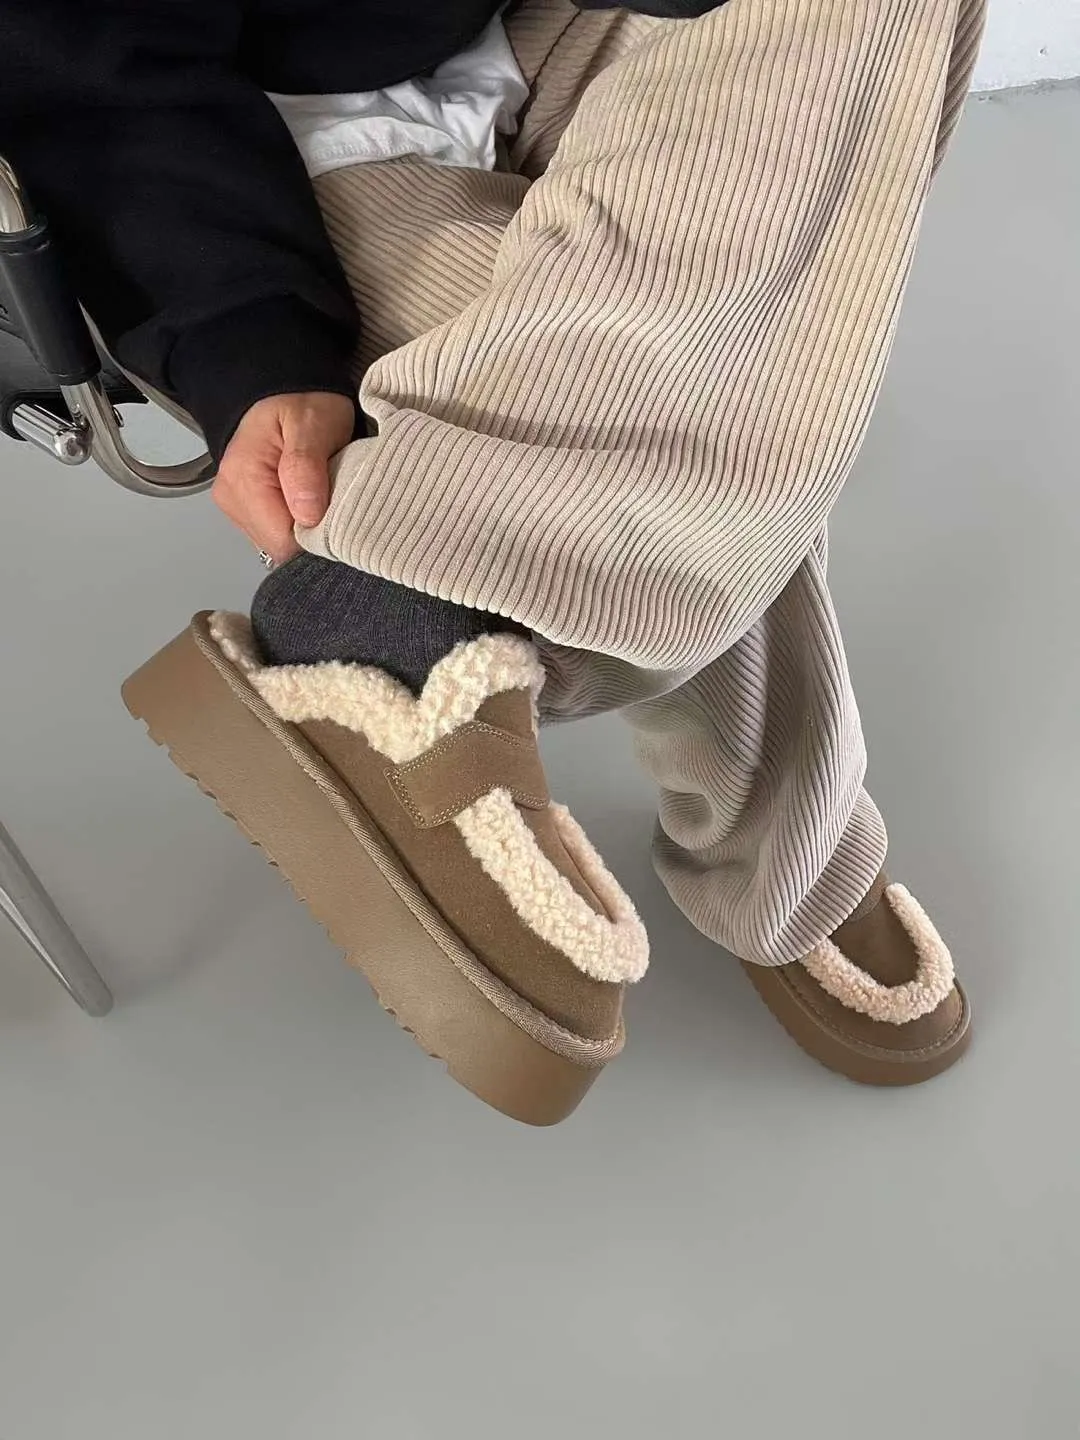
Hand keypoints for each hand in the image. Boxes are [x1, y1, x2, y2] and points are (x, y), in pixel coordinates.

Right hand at [212, 392, 354, 564]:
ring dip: (306, 527)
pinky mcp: (248, 510)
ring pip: (281, 544)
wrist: (286, 389)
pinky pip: (278, 533)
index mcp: (244, 478)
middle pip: (281, 547)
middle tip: (330, 495)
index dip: (316, 535)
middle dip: (312, 531)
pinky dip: (298, 521)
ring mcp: (238, 506)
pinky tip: (307, 498)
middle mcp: (233, 498)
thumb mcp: (313, 423)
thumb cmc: (301, 401)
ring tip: (318, 492)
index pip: (283, 541)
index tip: (336, 511)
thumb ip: (306, 467)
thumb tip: (307, 515)